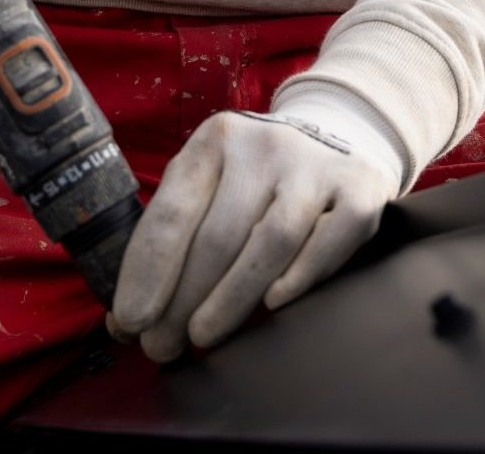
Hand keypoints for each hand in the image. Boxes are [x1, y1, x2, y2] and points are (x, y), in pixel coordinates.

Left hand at [103, 94, 405, 360]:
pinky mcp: (360, 187)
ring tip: (203, 337)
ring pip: (269, 242)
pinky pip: (327, 241)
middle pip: (217, 236)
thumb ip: (174, 238)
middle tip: (161, 347)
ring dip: (231, 299)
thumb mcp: (212, 184)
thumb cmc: (257, 182)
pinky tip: (272, 305)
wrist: (340, 136)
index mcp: (215, 141)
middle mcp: (264, 145)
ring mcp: (316, 164)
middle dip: (182, 301)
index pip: (173, 213)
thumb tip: (125, 320)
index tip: (131, 321)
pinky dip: (299, 277)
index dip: (147, 272)